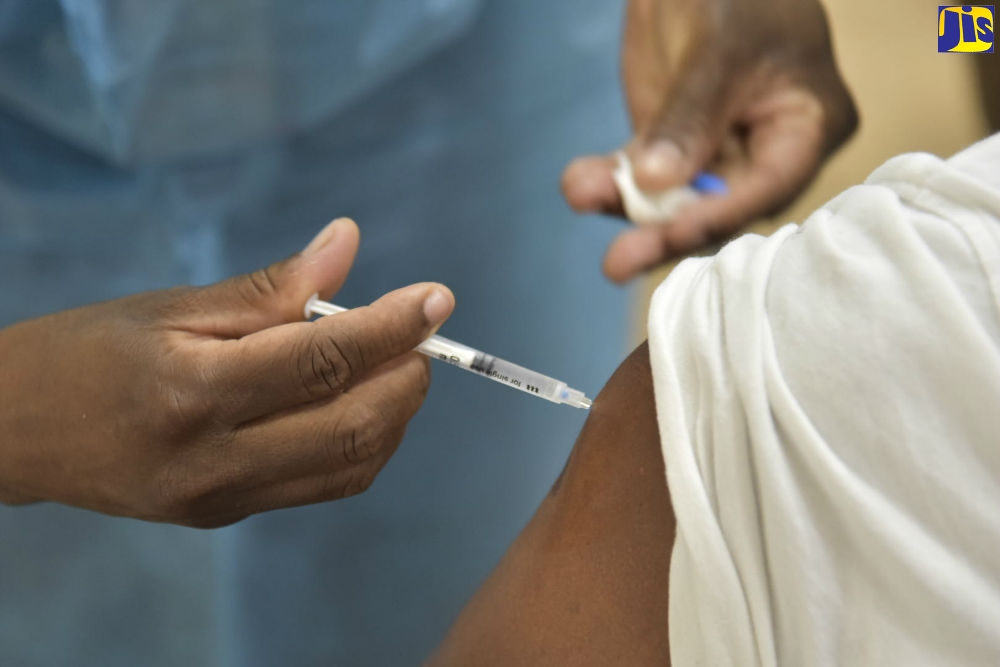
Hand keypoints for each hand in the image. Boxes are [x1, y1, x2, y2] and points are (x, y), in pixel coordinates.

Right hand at [0, 218, 454, 526]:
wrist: (12, 432)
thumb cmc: (85, 352)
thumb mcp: (171, 306)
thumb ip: (269, 288)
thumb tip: (348, 244)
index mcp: (194, 391)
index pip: (325, 359)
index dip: (394, 326)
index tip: (437, 297)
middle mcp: (215, 458)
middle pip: (354, 427)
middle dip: (407, 379)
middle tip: (421, 335)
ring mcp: (222, 499)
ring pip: (350, 468)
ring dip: (394, 416)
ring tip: (393, 366)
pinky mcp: (225, 516)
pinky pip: (322, 486)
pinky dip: (361, 446)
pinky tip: (357, 404)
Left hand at [562, 0, 857, 282]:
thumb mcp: (722, 46)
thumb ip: (693, 116)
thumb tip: (658, 183)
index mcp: (809, 127)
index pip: (767, 187)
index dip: (719, 216)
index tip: (672, 235)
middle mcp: (766, 153)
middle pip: (717, 209)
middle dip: (664, 231)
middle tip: (618, 262)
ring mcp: (715, 153)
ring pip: (671, 199)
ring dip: (625, 205)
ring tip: (582, 194)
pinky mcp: (671, 146)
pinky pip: (640, 175)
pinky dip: (610, 180)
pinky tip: (580, 183)